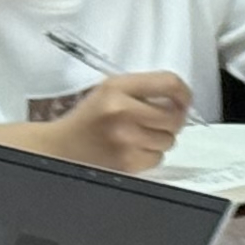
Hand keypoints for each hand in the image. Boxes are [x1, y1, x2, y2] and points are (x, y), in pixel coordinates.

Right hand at [41, 70, 190, 174]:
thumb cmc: (90, 117)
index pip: (169, 83)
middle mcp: (122, 110)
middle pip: (174, 116)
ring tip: (140, 135)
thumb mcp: (110, 90)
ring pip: (169, 139)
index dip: (184, 93)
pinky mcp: (126, 162)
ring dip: (160, 138)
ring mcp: (125, 138)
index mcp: (117, 87)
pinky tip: (133, 148)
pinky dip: (150, 155)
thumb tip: (181, 99)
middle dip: (172, 120)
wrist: (61, 147)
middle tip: (160, 121)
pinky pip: (157, 158)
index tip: (184, 100)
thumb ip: (143, 88)